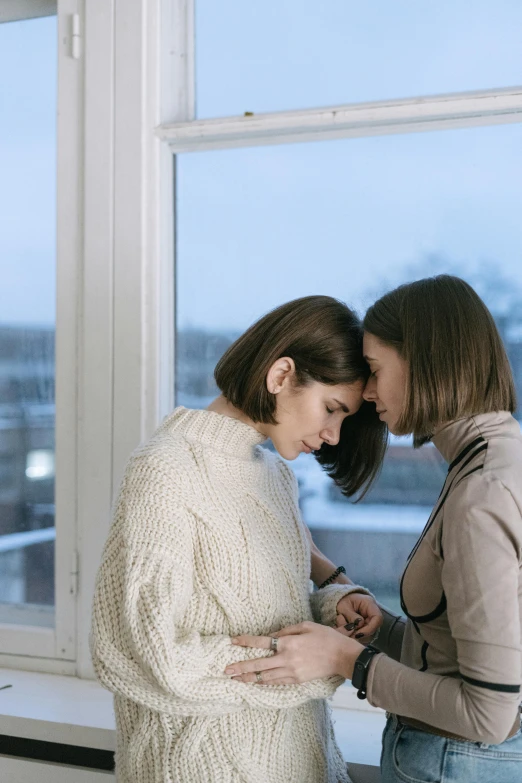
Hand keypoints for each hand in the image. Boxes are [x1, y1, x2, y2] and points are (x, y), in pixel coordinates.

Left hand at [225, 621, 364, 684]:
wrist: (342, 656)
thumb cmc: (325, 637)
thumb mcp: (306, 625)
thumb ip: (286, 630)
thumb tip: (272, 635)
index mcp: (288, 642)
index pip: (261, 641)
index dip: (246, 641)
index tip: (232, 641)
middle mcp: (286, 659)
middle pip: (258, 664)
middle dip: (240, 667)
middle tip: (226, 671)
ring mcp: (291, 672)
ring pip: (265, 677)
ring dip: (249, 678)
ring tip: (235, 679)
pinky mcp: (297, 680)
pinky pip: (276, 682)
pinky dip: (264, 682)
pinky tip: (255, 682)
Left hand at [335, 594, 382, 642]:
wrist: (341, 602)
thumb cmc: (343, 601)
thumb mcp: (344, 606)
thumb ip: (351, 615)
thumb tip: (359, 625)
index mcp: (369, 604)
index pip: (377, 618)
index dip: (370, 628)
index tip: (358, 634)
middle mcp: (373, 614)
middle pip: (373, 629)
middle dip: (360, 635)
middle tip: (348, 635)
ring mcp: (370, 623)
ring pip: (368, 636)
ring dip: (355, 636)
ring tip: (344, 631)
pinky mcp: (366, 630)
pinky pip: (363, 638)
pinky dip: (354, 638)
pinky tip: (346, 633)